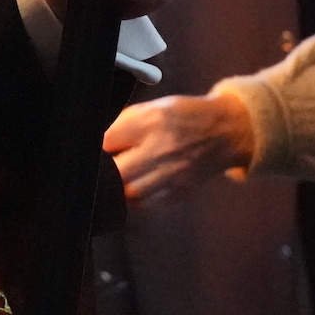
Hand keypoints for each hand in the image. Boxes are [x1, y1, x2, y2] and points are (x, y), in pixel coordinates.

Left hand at [104, 91, 253, 209]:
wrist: (226, 132)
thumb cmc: (183, 116)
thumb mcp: (151, 108)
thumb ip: (122, 124)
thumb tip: (96, 142)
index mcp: (150, 122)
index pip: (107, 141)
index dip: (93, 149)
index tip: (88, 152)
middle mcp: (162, 149)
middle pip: (118, 172)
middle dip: (102, 174)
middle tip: (98, 171)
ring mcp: (173, 174)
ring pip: (131, 194)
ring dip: (116, 191)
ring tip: (111, 183)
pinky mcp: (181, 192)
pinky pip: (149, 206)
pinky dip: (134, 202)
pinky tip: (127, 193)